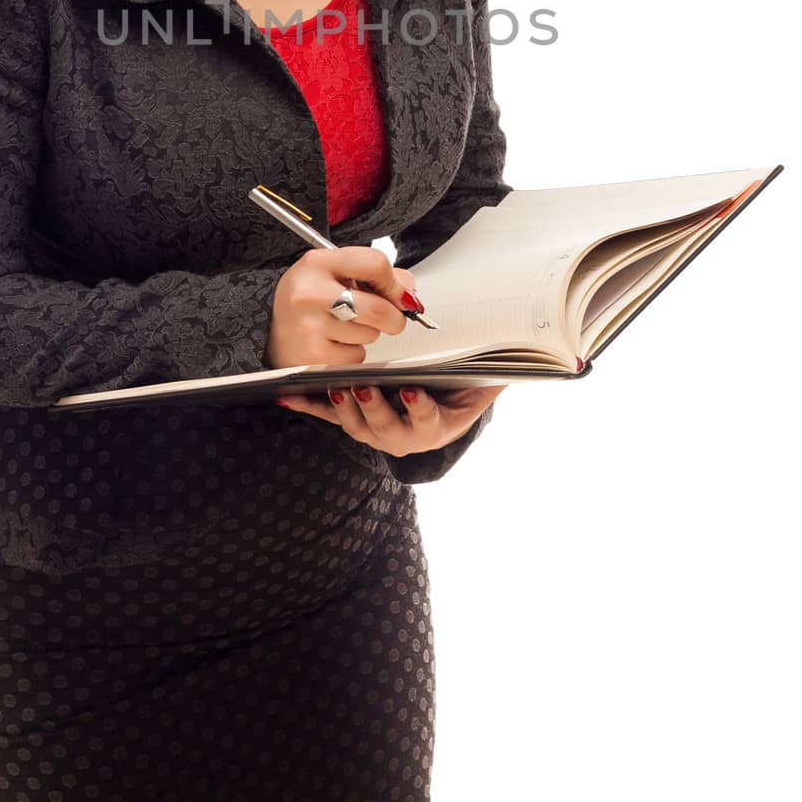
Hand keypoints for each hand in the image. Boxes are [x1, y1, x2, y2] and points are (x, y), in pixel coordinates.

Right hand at [265, 245, 421, 369]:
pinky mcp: (313, 357)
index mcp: (317, 263)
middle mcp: (310, 293)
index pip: (375, 264)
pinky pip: (356, 357)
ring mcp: (310, 326)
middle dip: (394, 317)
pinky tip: (334, 343)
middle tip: (388, 318)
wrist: (268, 328)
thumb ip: (374, 276)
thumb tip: (409, 294)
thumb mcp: (333, 273)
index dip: (396, 283)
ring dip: (367, 334)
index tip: (400, 295)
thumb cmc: (306, 298)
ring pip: (370, 334)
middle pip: (380, 308)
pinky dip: (353, 353)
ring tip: (344, 326)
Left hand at [277, 382, 507, 456]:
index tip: (414, 392)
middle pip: (385, 426)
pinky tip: (288, 396)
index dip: (420, 408)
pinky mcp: (352, 419)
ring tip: (335, 384)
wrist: (436, 410)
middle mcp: (402, 436)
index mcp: (434, 427)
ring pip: (356, 422)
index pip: (428, 420)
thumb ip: (492, 378)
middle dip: (373, 406)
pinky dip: (308, 406)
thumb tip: (514, 365)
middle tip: (363, 384)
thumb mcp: (478, 390)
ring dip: (343, 405)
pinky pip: (328, 414)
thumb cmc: (455, 394)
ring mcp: (374, 430)